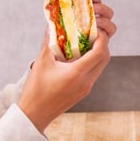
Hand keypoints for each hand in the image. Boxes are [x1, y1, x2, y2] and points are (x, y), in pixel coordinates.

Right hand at [18, 0, 116, 130]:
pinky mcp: (83, 92)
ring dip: (98, 53)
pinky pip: (94, 73)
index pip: (99, 52)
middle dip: (102, 44)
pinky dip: (91, 62)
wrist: (35, 115)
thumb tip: (51, 25)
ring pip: (100, 66)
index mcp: (77, 73)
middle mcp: (86, 82)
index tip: (95, 28)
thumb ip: (48, 42)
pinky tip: (79, 56)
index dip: (101, 38)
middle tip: (93, 32)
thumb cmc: (35, 90)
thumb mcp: (41, 63)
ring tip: (86, 42)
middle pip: (105, 59)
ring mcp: (86, 88)